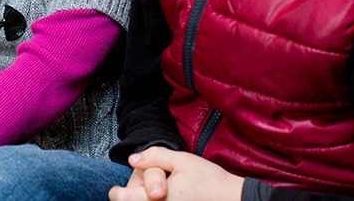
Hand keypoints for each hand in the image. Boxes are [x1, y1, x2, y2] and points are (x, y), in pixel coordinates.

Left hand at [108, 147, 243, 200]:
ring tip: (156, 195)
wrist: (236, 200)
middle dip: (130, 198)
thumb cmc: (211, 181)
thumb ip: (154, 157)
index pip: (120, 198)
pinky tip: (165, 200)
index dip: (117, 192)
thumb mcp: (182, 160)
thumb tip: (132, 159)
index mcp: (156, 199)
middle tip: (141, 191)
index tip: (120, 188)